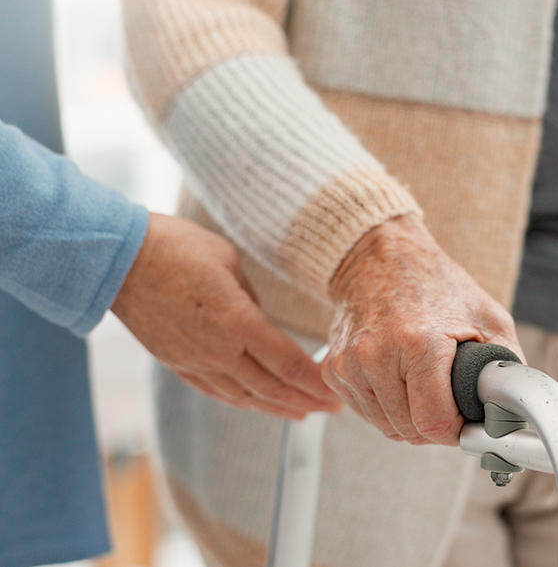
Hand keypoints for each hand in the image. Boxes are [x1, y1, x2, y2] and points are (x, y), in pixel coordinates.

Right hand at [111, 213, 341, 419]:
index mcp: (238, 321)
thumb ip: (252, 300)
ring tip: (304, 413)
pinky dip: (243, 402)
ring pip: (245, 397)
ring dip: (278, 408)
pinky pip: (217, 392)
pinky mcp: (176, 363)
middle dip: (308, 400)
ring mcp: (195, 361)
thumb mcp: (230, 263)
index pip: (289, 363)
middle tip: (334, 406)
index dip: (317, 381)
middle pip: (272, 388)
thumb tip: (263, 322)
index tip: (337, 387)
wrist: (117, 259)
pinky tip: (258, 404)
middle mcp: (218, 350)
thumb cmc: (176, 248)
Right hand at [323, 214, 521, 445]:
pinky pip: (365, 414)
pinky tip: (399, 379)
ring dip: (410, 418)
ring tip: (423, 383)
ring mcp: (350, 364)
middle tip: (448, 398)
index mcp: (419, 343)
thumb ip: (508, 367)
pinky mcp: (334, 369)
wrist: (381, 258)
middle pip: (410, 431)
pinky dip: (386, 407)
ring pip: (387, 428)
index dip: (456, 431)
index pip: (434, 424)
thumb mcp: (488, 318)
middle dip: (435, 424)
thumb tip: (518, 409)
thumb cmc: (435, 285)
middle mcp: (377, 355)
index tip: (465, 422)